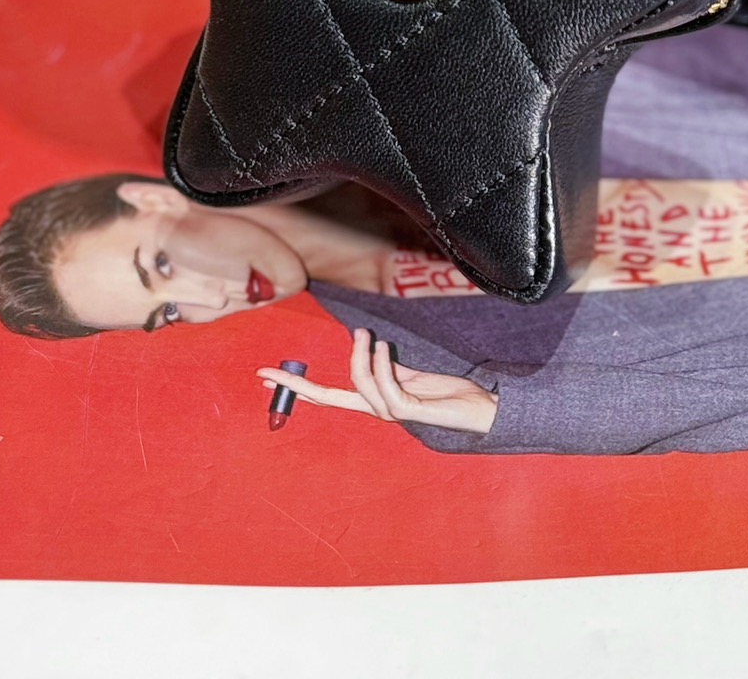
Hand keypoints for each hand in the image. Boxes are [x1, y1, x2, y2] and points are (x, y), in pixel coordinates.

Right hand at [258, 327, 497, 434]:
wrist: (481, 408)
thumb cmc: (447, 394)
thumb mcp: (409, 374)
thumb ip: (387, 366)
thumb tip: (367, 346)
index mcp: (373, 401)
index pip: (328, 395)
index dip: (299, 386)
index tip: (267, 376)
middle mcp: (377, 410)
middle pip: (328, 399)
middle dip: (298, 387)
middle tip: (268, 373)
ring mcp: (392, 414)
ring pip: (359, 385)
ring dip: (360, 355)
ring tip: (367, 333)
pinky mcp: (409, 412)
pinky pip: (385, 388)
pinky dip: (380, 364)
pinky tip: (383, 346)